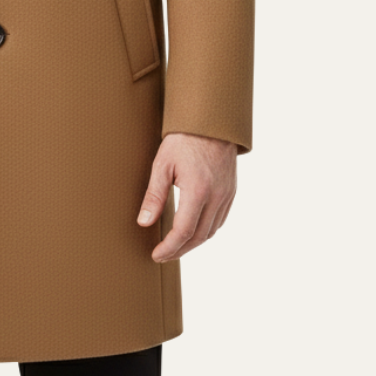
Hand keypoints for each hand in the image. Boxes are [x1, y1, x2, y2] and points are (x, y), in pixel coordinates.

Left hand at [137, 133, 236, 260]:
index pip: (183, 232)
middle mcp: (216, 197)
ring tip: (176, 246)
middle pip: (199, 237)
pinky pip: (221, 220)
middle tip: (163, 255)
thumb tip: (144, 222)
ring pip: (212, 231)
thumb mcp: (162, 164)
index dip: (169, 248)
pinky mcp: (231, 191)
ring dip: (193, 243)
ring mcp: (227, 195)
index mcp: (198, 191)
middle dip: (180, 250)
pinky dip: (206, 231)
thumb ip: (154, 195)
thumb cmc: (184, 139)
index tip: (156, 255)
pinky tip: (194, 230)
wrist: (211, 120)